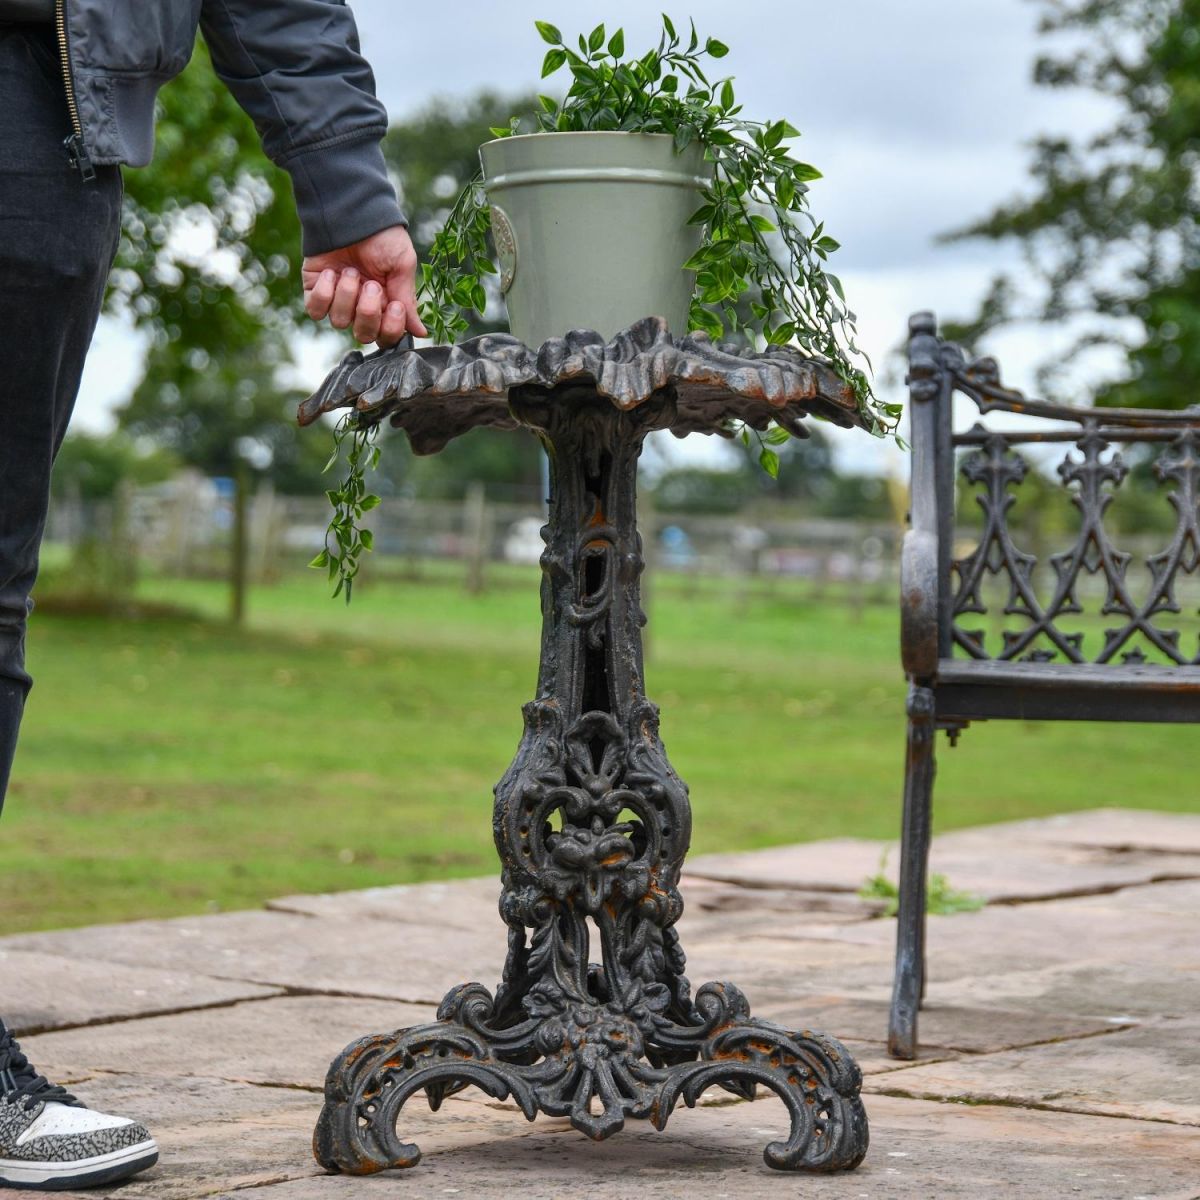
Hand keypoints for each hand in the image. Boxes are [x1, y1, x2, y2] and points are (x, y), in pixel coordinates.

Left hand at [302, 225, 428, 347]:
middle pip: (364, 335)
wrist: (352, 212)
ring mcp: (338, 300)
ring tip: (351, 271)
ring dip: (347, 296)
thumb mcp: (402, 266)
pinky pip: (316, 311)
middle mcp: (362, 306)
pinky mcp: (316, 290)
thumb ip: (408, 301)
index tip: (395, 305)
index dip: (391, 328)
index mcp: (387, 303)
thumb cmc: (382, 236)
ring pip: (340, 321)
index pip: (387, 336)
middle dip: (368, 312)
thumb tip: (420, 332)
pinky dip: (325, 294)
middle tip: (371, 285)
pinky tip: (332, 273)